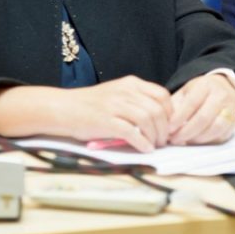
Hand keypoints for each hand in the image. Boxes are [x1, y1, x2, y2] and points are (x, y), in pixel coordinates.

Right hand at [56, 76, 172, 151]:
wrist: (64, 108)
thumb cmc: (91, 105)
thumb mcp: (116, 94)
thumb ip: (136, 101)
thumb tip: (159, 119)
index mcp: (131, 83)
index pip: (162, 94)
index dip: (170, 112)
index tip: (170, 125)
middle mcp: (125, 91)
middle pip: (157, 109)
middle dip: (165, 128)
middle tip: (164, 141)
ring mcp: (116, 105)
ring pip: (147, 120)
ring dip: (155, 137)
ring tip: (155, 146)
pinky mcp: (106, 121)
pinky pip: (132, 132)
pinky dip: (142, 143)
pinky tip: (145, 149)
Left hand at [167, 73, 234, 145]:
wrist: (225, 88)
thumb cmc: (201, 91)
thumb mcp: (187, 91)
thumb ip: (175, 104)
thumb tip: (165, 123)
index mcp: (206, 85)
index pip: (192, 103)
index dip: (179, 118)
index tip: (169, 129)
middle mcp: (220, 96)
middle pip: (203, 118)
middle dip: (186, 132)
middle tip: (175, 139)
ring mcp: (230, 109)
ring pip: (215, 128)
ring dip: (197, 138)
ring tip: (185, 141)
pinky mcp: (234, 122)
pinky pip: (222, 135)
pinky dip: (208, 141)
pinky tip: (197, 141)